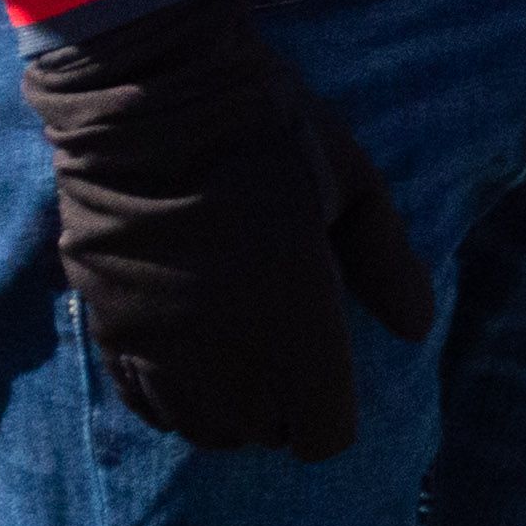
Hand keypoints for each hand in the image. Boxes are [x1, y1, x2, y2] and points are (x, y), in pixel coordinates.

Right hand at [21, 0, 436, 459]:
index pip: (321, 433)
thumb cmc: (267, 130)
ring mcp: (160, 342)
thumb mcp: (353, 183)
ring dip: (225, 409)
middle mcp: (226, 349)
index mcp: (296, 318)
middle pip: (260, 434)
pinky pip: (140, 400)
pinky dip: (168, 397)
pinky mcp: (108, 324)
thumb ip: (388, 263)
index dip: (332, 415)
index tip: (331, 378)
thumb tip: (417, 331)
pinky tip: (185, 361)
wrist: (148, 91)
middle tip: (288, 362)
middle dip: (281, 411)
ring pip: (198, 427)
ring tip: (237, 364)